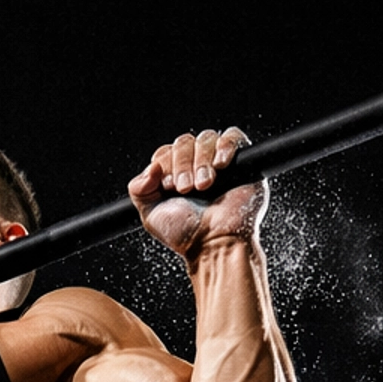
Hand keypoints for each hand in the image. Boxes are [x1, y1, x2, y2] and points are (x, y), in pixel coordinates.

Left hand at [129, 128, 265, 259]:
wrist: (214, 243)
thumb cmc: (187, 235)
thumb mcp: (151, 214)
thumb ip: (139, 189)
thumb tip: (151, 167)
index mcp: (176, 176)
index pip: (166, 152)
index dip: (165, 163)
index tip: (169, 186)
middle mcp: (196, 167)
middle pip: (185, 142)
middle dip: (183, 164)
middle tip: (186, 188)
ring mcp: (219, 163)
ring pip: (206, 139)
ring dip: (201, 161)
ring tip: (204, 186)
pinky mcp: (243, 162)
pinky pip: (233, 137)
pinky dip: (225, 146)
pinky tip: (220, 165)